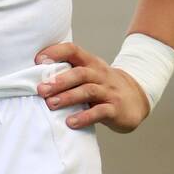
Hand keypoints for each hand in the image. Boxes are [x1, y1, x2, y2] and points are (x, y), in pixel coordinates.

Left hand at [34, 41, 149, 133]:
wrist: (137, 99)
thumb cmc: (103, 86)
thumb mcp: (90, 74)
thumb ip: (69, 73)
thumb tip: (36, 78)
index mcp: (91, 63)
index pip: (73, 50)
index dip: (55, 52)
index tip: (38, 60)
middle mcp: (100, 74)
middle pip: (79, 73)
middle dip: (59, 81)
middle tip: (40, 90)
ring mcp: (109, 91)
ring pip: (88, 91)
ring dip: (68, 97)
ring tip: (51, 105)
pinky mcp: (115, 109)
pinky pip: (100, 112)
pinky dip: (84, 117)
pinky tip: (70, 122)